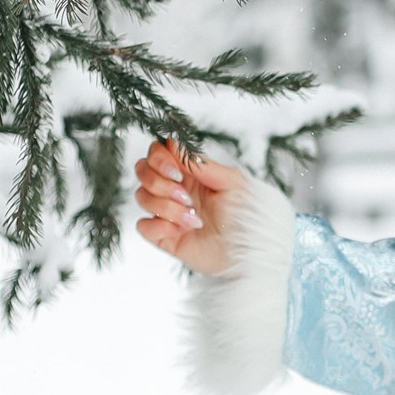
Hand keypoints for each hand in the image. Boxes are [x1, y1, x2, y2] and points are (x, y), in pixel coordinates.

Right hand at [134, 138, 243, 273]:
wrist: (252, 250)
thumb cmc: (248, 214)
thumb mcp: (232, 182)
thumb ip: (202, 164)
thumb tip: (173, 144)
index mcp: (190, 172)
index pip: (157, 152)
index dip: (159, 159)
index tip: (178, 173)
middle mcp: (175, 189)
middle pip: (142, 170)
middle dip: (159, 183)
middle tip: (187, 197)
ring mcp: (168, 212)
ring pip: (142, 196)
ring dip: (166, 207)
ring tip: (194, 218)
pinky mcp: (165, 236)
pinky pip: (143, 226)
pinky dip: (159, 226)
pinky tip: (182, 231)